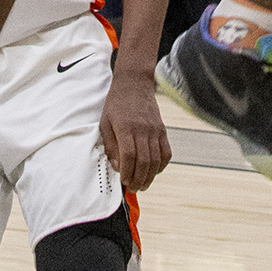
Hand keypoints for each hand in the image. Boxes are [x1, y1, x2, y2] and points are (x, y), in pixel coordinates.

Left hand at [100, 71, 171, 191]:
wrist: (134, 83)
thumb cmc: (116, 103)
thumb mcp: (105, 123)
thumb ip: (110, 146)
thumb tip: (117, 167)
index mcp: (126, 127)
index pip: (129, 156)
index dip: (127, 173)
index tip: (123, 181)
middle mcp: (142, 129)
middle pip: (144, 162)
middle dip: (138, 180)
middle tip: (133, 188)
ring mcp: (155, 129)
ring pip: (156, 160)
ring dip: (150, 177)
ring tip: (143, 185)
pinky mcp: (162, 129)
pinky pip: (166, 152)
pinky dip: (161, 165)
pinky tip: (153, 171)